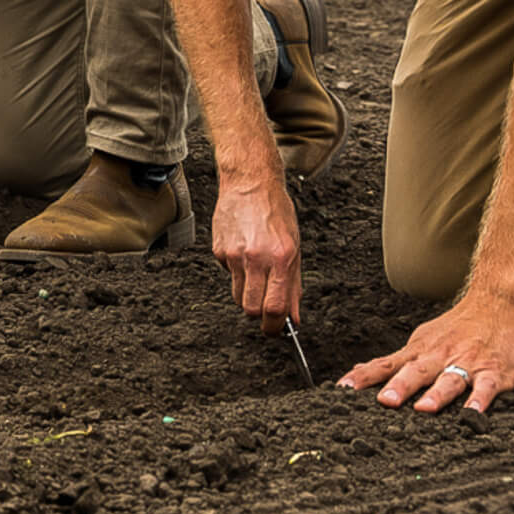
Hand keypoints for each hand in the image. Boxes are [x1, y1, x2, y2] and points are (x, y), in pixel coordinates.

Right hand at [210, 166, 302, 333]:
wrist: (250, 184)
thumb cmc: (276, 212)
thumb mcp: (294, 248)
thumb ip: (294, 285)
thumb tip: (293, 316)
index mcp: (281, 258)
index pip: (275, 307)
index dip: (275, 326)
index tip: (276, 330)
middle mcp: (257, 258)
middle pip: (251, 308)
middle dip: (259, 315)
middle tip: (266, 310)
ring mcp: (235, 255)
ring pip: (238, 296)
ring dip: (248, 295)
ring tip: (256, 276)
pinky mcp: (219, 250)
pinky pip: (228, 275)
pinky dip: (237, 272)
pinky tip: (244, 254)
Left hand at [338, 294, 513, 413]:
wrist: (498, 301)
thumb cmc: (458, 326)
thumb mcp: (422, 339)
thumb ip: (395, 361)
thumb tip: (361, 372)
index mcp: (420, 352)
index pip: (385, 365)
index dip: (364, 377)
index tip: (344, 389)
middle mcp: (439, 358)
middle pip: (416, 372)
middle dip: (399, 387)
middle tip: (384, 401)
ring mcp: (467, 363)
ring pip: (449, 380)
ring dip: (436, 394)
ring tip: (424, 408)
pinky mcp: (495, 372)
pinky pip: (486, 387)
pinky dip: (480, 400)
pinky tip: (473, 412)